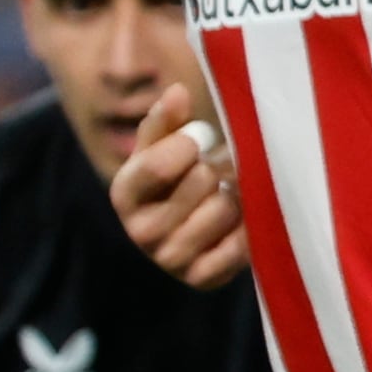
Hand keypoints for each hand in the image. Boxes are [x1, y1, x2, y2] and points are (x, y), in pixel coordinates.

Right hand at [110, 80, 247, 287]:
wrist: (193, 222)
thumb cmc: (178, 172)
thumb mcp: (164, 143)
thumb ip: (167, 118)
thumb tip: (177, 93)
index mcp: (124, 194)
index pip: (158, 164)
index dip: (189, 143)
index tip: (200, 138)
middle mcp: (140, 232)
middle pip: (198, 182)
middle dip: (215, 167)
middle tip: (216, 169)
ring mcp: (170, 260)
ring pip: (223, 210)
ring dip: (235, 194)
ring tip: (229, 192)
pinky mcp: (202, 279)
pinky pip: (239, 245)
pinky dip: (248, 226)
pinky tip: (241, 218)